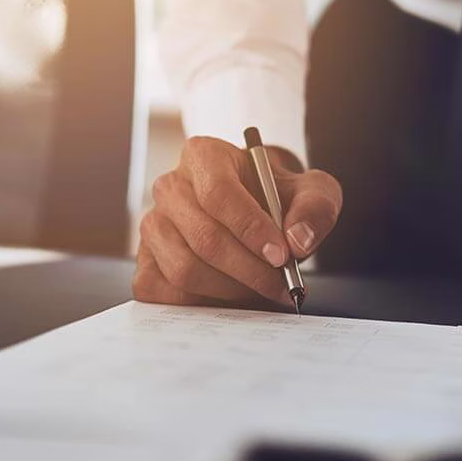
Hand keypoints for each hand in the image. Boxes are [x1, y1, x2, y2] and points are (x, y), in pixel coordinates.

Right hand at [134, 136, 341, 306]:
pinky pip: (165, 293)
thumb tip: (298, 241)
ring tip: (261, 289)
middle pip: (204, 238)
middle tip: (282, 284)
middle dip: (250, 269)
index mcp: (203, 156)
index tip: (282, 255)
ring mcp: (153, 225)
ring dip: (230, 290)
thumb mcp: (312, 191)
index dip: (250, 228)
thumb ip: (315, 208)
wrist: (256, 211)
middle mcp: (169, 187)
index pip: (218, 193)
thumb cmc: (278, 198)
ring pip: (184, 269)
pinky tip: (231, 296)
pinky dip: (202, 304)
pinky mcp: (146, 261)